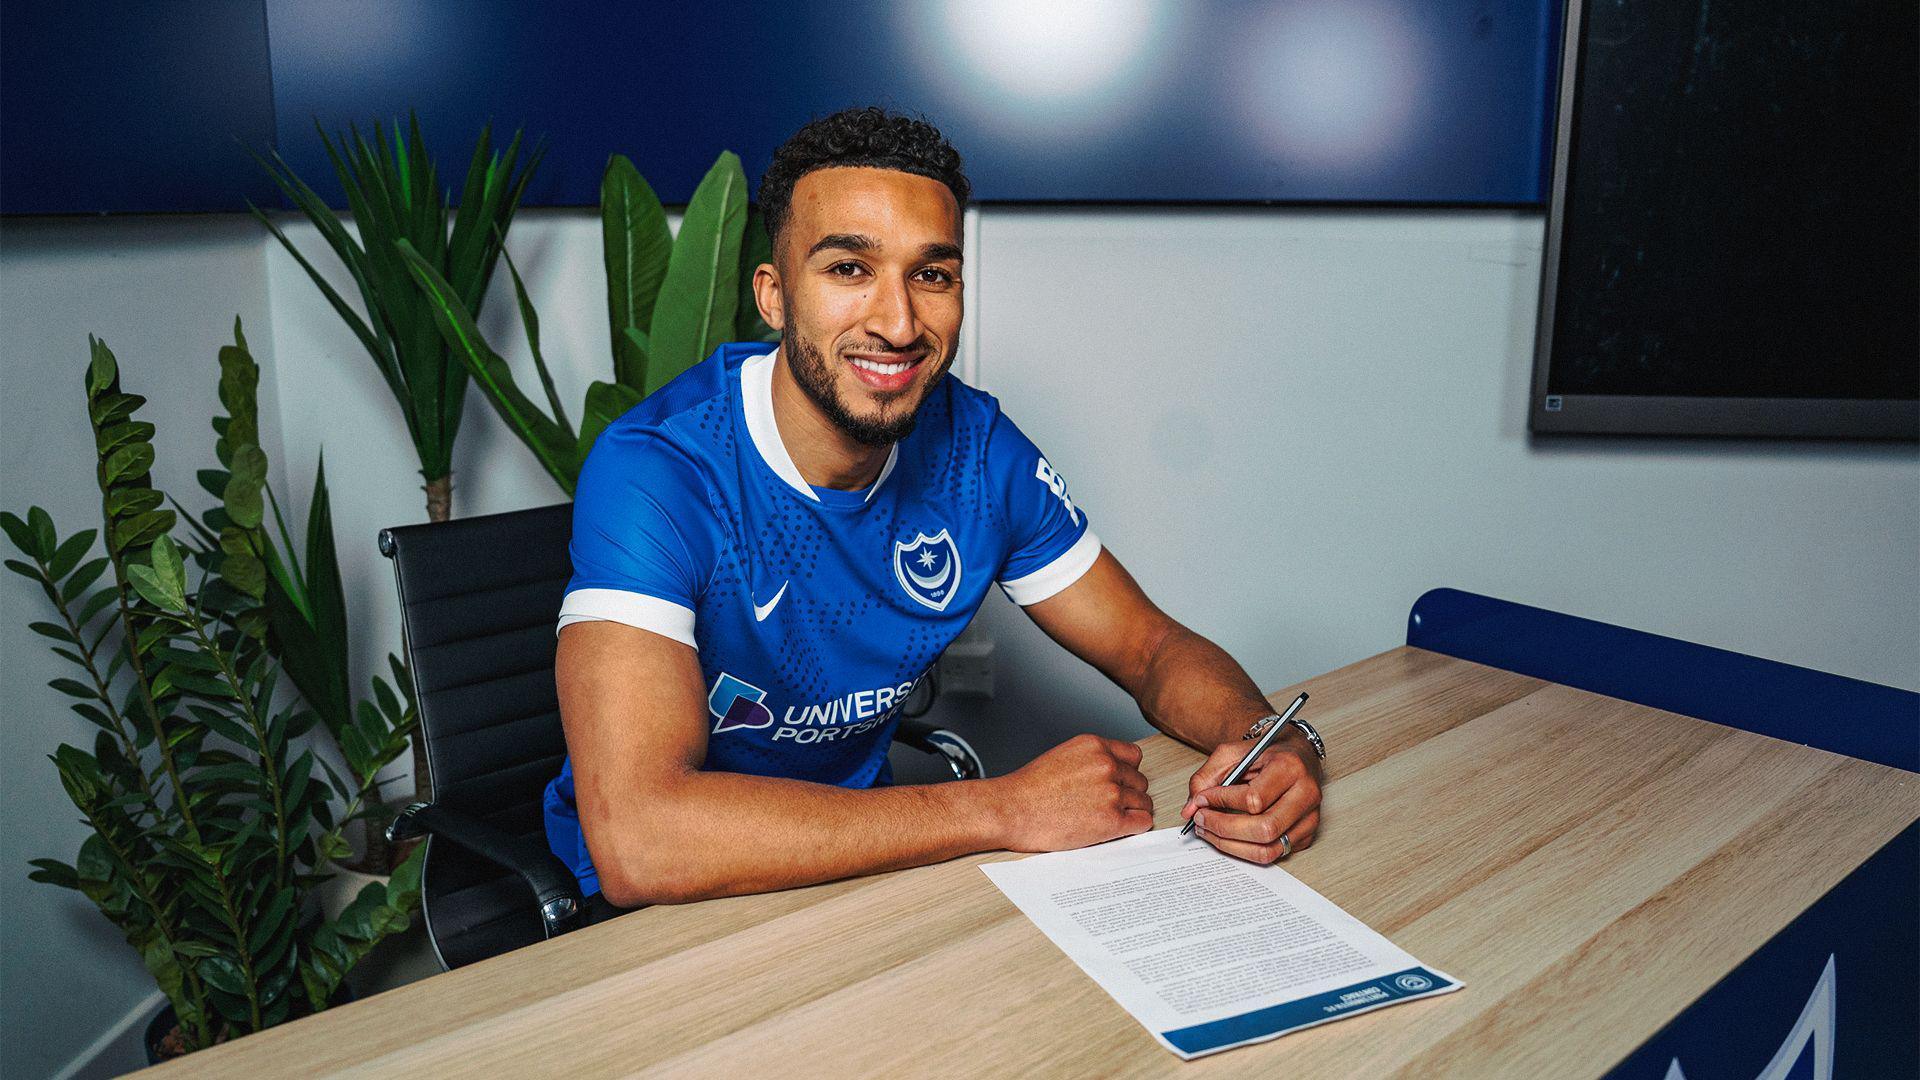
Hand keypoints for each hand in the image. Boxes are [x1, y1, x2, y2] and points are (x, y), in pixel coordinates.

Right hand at [993, 734, 1153, 851]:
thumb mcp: (1063, 756)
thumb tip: (1110, 773)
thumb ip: (1091, 760)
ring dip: (1131, 811)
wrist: (1011, 810)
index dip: (1127, 772)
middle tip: (1109, 804)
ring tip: (1109, 818)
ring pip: (1144, 802)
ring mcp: (1111, 793)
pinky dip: (1134, 827)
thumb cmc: (1028, 789)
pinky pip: (1142, 822)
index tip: (1119, 782)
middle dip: (1128, 793)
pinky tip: (1117, 828)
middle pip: (1139, 780)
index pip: (1134, 756)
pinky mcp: (1111, 820)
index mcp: (1094, 746)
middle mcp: (1106, 765)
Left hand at [1180, 727, 1322, 863]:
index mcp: (1290, 768)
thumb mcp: (1232, 752)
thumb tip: (1189, 810)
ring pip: (1268, 849)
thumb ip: (1206, 777)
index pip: (1254, 798)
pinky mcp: (1306, 835)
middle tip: (1201, 820)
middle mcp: (1306, 794)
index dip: (1221, 801)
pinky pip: (1273, 854)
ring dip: (1231, 845)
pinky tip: (1229, 836)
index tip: (1201, 800)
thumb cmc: (1266, 752)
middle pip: (1264, 829)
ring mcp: (1310, 818)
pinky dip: (1245, 850)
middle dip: (1224, 828)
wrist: (1297, 753)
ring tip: (1209, 830)